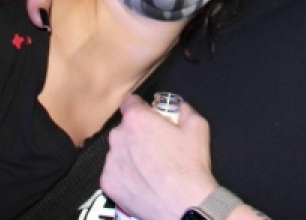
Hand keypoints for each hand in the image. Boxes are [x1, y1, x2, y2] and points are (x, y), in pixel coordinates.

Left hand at [102, 96, 217, 219]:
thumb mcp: (198, 126)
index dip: (141, 107)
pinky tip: (142, 181)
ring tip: (149, 167)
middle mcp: (118, 137)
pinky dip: (125, 175)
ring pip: (118, 151)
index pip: (130, 102)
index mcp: (136, 119)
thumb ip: (184, 109)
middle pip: (124, 128)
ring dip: (129, 154)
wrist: (184, 204)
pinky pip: (114, 172)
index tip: (149, 116)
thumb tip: (179, 107)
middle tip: (154, 146)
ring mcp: (110, 162)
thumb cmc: (190, 164)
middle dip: (136, 133)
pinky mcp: (107, 183)